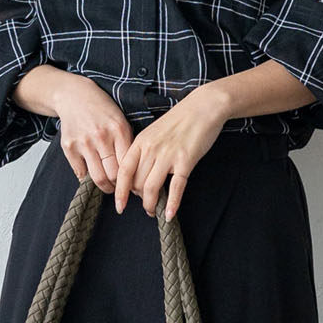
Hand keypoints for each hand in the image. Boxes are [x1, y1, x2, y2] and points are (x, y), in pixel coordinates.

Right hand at [52, 73, 137, 193]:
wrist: (74, 96)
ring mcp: (83, 142)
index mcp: (119, 130)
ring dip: (105, 187)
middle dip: (119, 187)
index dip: (133, 180)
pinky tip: (93, 176)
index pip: (129, 165)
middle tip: (122, 189)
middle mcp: (101, 137)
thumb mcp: (121, 121)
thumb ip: (128, 144)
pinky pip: (80, 174)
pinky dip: (88, 180)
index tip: (134, 185)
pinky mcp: (69, 147)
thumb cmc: (102, 110)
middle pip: (114, 175)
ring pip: (98, 178)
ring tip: (109, 187)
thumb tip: (137, 173)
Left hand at [113, 85, 228, 220]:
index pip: (123, 171)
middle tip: (145, 204)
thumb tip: (138, 174)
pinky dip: (172, 204)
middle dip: (139, 198)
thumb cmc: (179, 120)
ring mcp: (168, 155)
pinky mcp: (186, 161)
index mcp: (141, 142)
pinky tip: (170, 215)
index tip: (120, 206)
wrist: (203, 107)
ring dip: (151, 204)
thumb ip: (144, 150)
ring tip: (153, 211)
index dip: (120, 191)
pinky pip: (176, 188)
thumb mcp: (154, 132)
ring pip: (152, 188)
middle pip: (137, 183)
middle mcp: (151, 149)